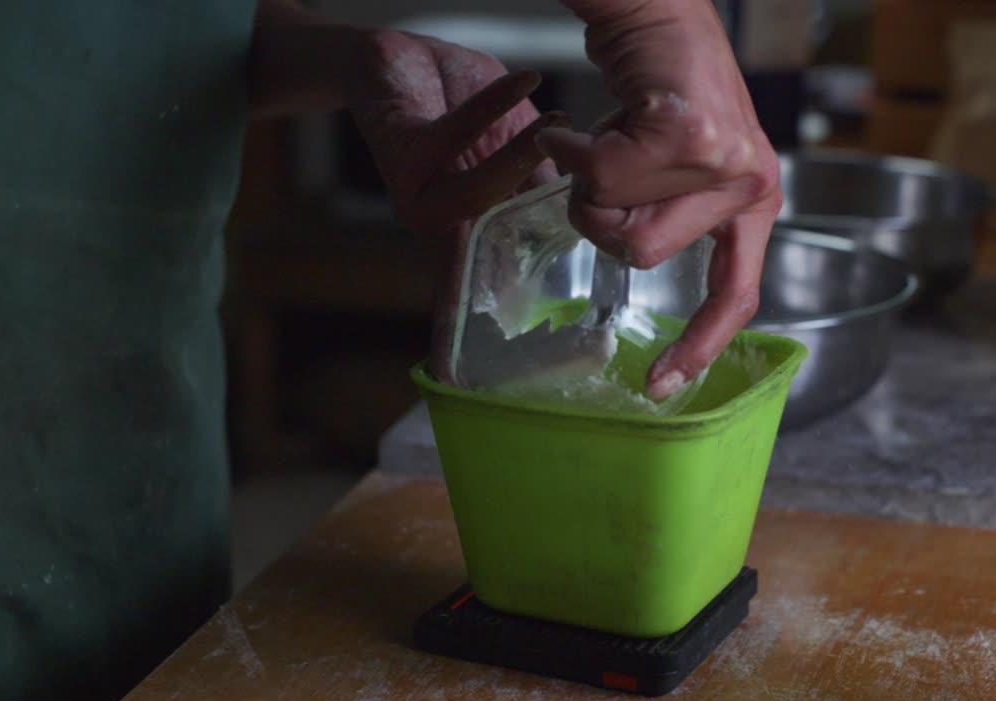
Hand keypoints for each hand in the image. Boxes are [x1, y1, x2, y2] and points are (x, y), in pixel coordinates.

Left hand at [347, 30, 564, 381]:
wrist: (397, 55)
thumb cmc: (457, 100)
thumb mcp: (514, 142)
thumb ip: (539, 180)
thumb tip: (589, 209)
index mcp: (471, 225)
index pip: (502, 274)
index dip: (526, 306)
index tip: (564, 349)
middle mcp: (441, 222)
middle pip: (495, 248)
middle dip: (544, 226)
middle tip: (598, 186)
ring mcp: (417, 195)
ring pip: (475, 196)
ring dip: (517, 157)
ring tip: (556, 122)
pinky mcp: (401, 150)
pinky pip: (454, 136)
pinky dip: (491, 107)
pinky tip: (526, 81)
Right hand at [540, 2, 780, 398]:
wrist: (656, 13)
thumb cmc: (658, 92)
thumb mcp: (679, 169)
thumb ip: (669, 217)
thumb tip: (627, 257)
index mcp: (752, 205)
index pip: (737, 295)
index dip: (699, 346)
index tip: (663, 386)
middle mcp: (751, 186)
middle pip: (642, 253)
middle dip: (599, 213)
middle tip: (601, 166)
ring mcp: (726, 161)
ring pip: (614, 214)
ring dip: (584, 177)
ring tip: (601, 136)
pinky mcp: (692, 135)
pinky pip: (600, 173)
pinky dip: (569, 148)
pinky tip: (578, 123)